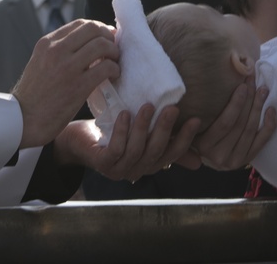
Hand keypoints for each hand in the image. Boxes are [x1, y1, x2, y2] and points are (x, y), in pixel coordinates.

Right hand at [13, 20, 118, 148]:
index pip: (80, 23)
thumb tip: (87, 43)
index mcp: (47, 43)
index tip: (105, 38)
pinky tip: (113, 76)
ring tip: (114, 62)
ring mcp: (67, 67)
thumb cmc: (34, 95)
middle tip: (113, 49)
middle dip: (108, 36)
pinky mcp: (78, 86)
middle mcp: (56, 50)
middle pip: (93, 29)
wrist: (24, 120)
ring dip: (114, 52)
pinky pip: (106, 68)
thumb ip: (58, 51)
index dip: (98, 28)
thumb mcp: (40, 62)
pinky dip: (114, 69)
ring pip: (102, 45)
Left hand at [55, 105, 200, 181]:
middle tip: (172, 108)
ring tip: (148, 106)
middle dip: (166, 130)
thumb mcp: (141, 134)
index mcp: (149, 163)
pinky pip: (116, 149)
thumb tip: (199, 157)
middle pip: (156, 152)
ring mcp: (119, 169)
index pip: (173, 154)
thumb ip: (165, 142)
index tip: (196, 120)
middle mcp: (137, 170)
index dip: (185, 139)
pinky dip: (122, 132)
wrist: (77, 140)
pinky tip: (124, 114)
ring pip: (137, 150)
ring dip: (144, 128)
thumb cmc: (112, 133)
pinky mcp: (102, 163)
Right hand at [188, 82, 275, 170]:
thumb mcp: (192, 125)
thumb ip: (197, 112)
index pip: (225, 123)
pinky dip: (269, 126)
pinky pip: (261, 142)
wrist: (207, 156)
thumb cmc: (198, 134)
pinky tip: (271, 110)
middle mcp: (219, 156)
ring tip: (262, 90)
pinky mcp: (246, 160)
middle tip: (253, 82)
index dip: (236, 104)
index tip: (242, 85)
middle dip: (248, 100)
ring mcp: (234, 160)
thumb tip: (210, 82)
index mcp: (203, 145)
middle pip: (239, 124)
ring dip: (258, 108)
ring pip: (250, 130)